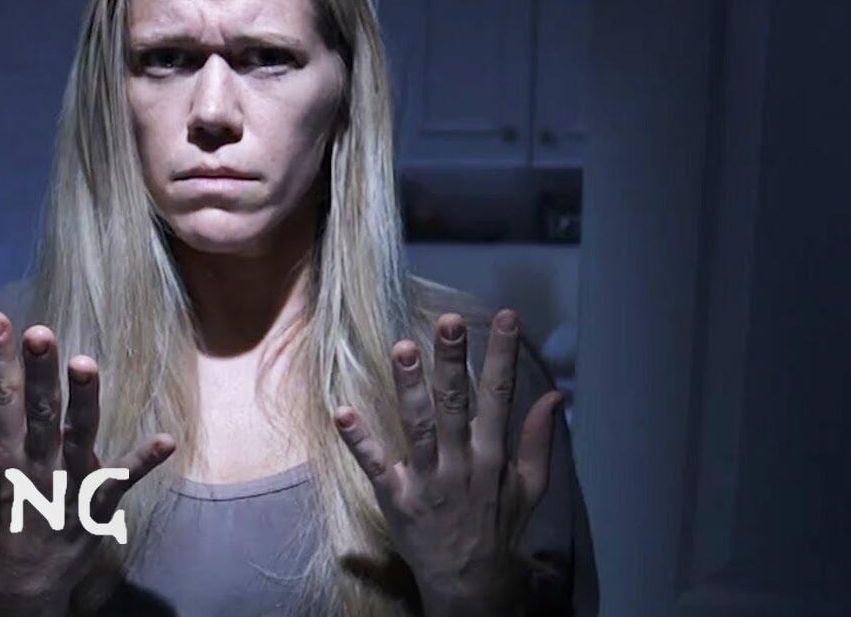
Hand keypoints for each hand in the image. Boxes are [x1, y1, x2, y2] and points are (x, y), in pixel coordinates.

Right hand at [0, 312, 175, 615]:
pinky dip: (143, 462)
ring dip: (83, 403)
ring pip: (78, 439)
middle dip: (39, 372)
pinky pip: (121, 482)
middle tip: (39, 332)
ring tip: (85, 364)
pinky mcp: (97, 507)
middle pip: (38, 414)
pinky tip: (167, 440)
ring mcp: (68, 487)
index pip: (1, 400)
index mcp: (5, 456)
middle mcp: (36, 467)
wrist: (22, 583)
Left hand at [334, 310, 561, 616]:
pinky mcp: (396, 498)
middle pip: (457, 405)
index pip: (500, 397)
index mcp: (493, 456)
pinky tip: (342, 412)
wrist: (469, 583)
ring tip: (402, 348)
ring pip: (418, 427)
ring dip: (410, 388)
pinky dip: (358, 440)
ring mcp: (427, 480)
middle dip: (454, 362)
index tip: (506, 315)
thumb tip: (557, 396)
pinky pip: (375, 465)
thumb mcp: (530, 487)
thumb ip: (540, 441)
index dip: (503, 355)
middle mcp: (461, 463)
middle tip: (450, 321)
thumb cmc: (496, 525)